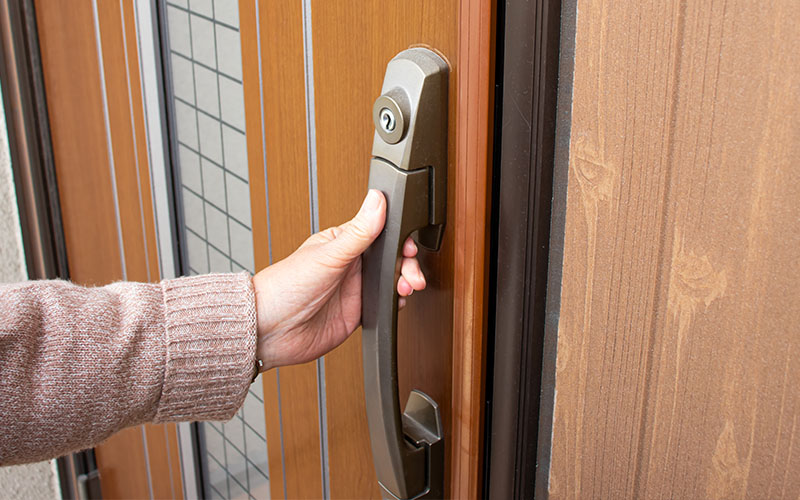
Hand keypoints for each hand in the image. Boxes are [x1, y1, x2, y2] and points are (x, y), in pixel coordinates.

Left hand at [252, 190, 426, 369]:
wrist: (271, 329)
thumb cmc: (286, 287)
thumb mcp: (328, 255)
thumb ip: (358, 231)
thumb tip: (377, 199)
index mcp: (342, 242)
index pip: (379, 232)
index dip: (399, 238)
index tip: (410, 245)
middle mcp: (349, 264)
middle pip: (390, 259)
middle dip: (407, 265)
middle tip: (412, 275)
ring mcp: (353, 289)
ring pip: (390, 282)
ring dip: (404, 284)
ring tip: (406, 289)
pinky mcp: (356, 313)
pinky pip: (384, 306)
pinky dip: (394, 305)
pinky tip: (396, 304)